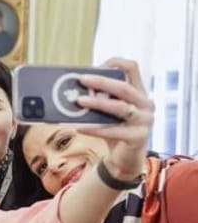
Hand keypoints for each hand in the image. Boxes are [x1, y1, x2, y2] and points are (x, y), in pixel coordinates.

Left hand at [75, 58, 152, 178]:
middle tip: (81, 80)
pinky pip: (114, 131)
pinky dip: (95, 128)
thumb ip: (99, 100)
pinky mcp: (138, 137)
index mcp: (139, 93)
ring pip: (120, 108)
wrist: (125, 159)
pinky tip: (79, 127)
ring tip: (79, 101)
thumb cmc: (115, 131)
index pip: (133, 68)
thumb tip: (75, 89)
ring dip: (98, 103)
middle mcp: (146, 104)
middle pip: (124, 87)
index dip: (115, 63)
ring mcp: (145, 121)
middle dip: (101, 82)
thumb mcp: (107, 112)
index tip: (97, 65)